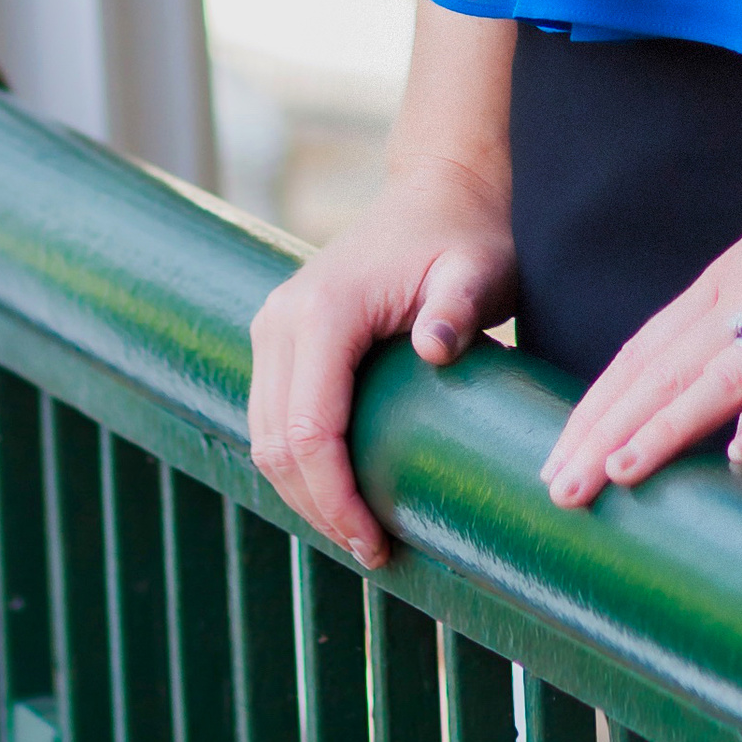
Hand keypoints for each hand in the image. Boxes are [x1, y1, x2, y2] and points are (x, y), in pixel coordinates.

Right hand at [249, 156, 516, 571]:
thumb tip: (435, 346)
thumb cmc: (467, 236)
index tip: (375, 543)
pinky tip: (339, 491)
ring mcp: (275, 325)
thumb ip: (460, 303)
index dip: (334, 497)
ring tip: (359, 532)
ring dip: (301, 493)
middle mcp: (283, 317)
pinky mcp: (281, 336)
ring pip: (262, 436)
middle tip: (373, 551)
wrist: (439, 190)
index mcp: (325, 309)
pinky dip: (296, 463)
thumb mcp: (480, 268)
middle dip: (317, 508)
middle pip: (275, 444)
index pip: (308, 430)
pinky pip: (272, 416)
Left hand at [540, 90, 741, 509]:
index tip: (557, 458)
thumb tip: (735, 425)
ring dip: (668, 424)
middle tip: (558, 486)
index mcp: (737, 274)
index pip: (647, 349)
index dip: (599, 406)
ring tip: (618, 473)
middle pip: (668, 365)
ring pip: (726, 370)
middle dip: (608, 428)